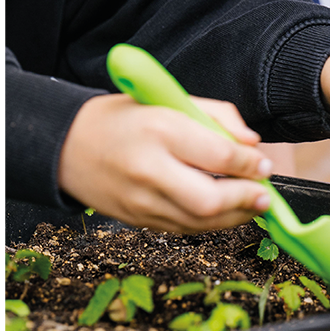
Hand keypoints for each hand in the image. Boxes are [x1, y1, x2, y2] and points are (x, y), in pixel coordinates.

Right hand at [57, 93, 273, 234]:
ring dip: (235, 216)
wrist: (65, 145)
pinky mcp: (137, 220)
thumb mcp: (165, 100)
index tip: (261, 163)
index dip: (250, 164)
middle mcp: (148, 168)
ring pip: (201, 222)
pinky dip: (210, 223)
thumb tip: (251, 143)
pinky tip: (223, 211)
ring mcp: (140, 200)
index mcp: (158, 128)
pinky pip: (184, 229)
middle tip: (264, 193)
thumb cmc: (120, 119)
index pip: (218, 154)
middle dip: (246, 200)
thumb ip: (213, 115)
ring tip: (251, 204)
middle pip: (210, 200)